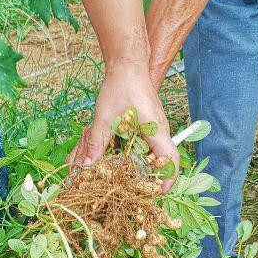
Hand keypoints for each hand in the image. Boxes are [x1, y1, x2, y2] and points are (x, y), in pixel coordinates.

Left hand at [67, 62, 179, 192]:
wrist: (128, 65)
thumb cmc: (120, 86)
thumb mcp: (105, 116)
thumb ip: (97, 142)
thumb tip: (87, 166)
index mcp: (155, 128)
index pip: (171, 158)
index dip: (168, 177)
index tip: (159, 192)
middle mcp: (160, 129)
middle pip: (166, 159)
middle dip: (157, 177)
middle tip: (142, 192)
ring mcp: (157, 127)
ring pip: (159, 153)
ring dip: (149, 167)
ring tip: (134, 180)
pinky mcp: (150, 124)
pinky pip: (152, 144)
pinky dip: (143, 156)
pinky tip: (129, 162)